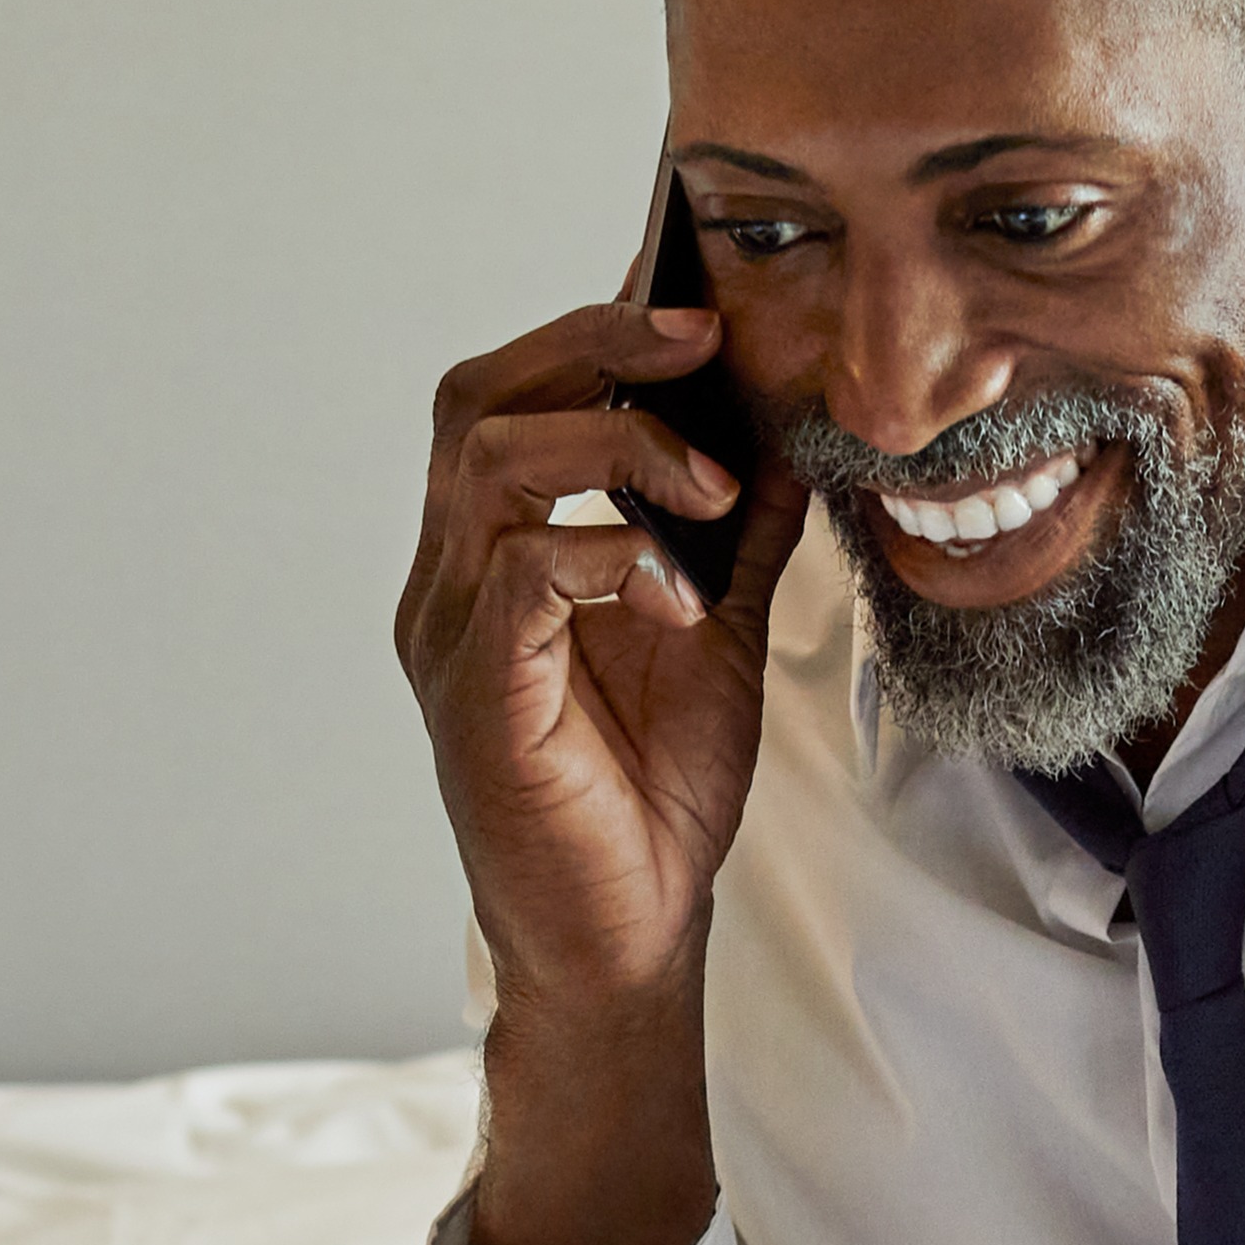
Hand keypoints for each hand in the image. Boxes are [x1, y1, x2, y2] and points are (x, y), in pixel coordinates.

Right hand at [397, 302, 801, 1244]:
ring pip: (487, 465)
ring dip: (613, 447)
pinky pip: (519, 576)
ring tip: (708, 488)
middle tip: (701, 343)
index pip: (508, 394)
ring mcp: (453, 636)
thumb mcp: (715, 633)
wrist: (629, 936)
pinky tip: (671, 589)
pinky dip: (604, 554)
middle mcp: (451, 579)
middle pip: (476, 398)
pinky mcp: (478, 699)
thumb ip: (737, 534)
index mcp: (494, 552)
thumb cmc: (651, 792)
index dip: (590, 332)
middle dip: (592, 347)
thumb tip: (793, 429)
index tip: (698, 308)